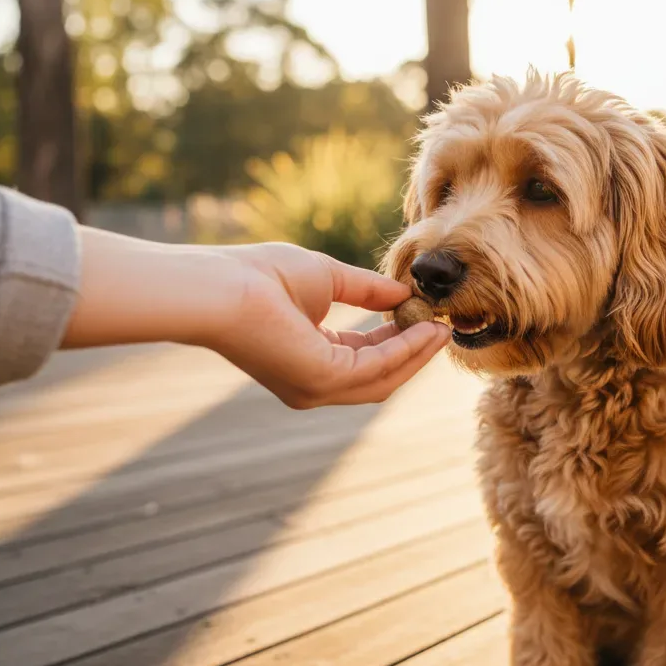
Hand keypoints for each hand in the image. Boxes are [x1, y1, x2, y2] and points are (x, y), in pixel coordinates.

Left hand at [62, 229, 451, 407]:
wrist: (221, 287)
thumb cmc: (258, 276)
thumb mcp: (325, 277)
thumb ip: (365, 289)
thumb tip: (403, 292)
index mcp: (307, 361)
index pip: (362, 358)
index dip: (398, 341)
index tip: (425, 319)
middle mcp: (311, 386)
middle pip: (378, 378)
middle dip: (414, 354)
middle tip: (444, 330)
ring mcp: (315, 389)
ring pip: (383, 379)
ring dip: (417, 354)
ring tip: (442, 329)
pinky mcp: (321, 379)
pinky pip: (377, 367)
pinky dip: (405, 350)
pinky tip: (424, 329)